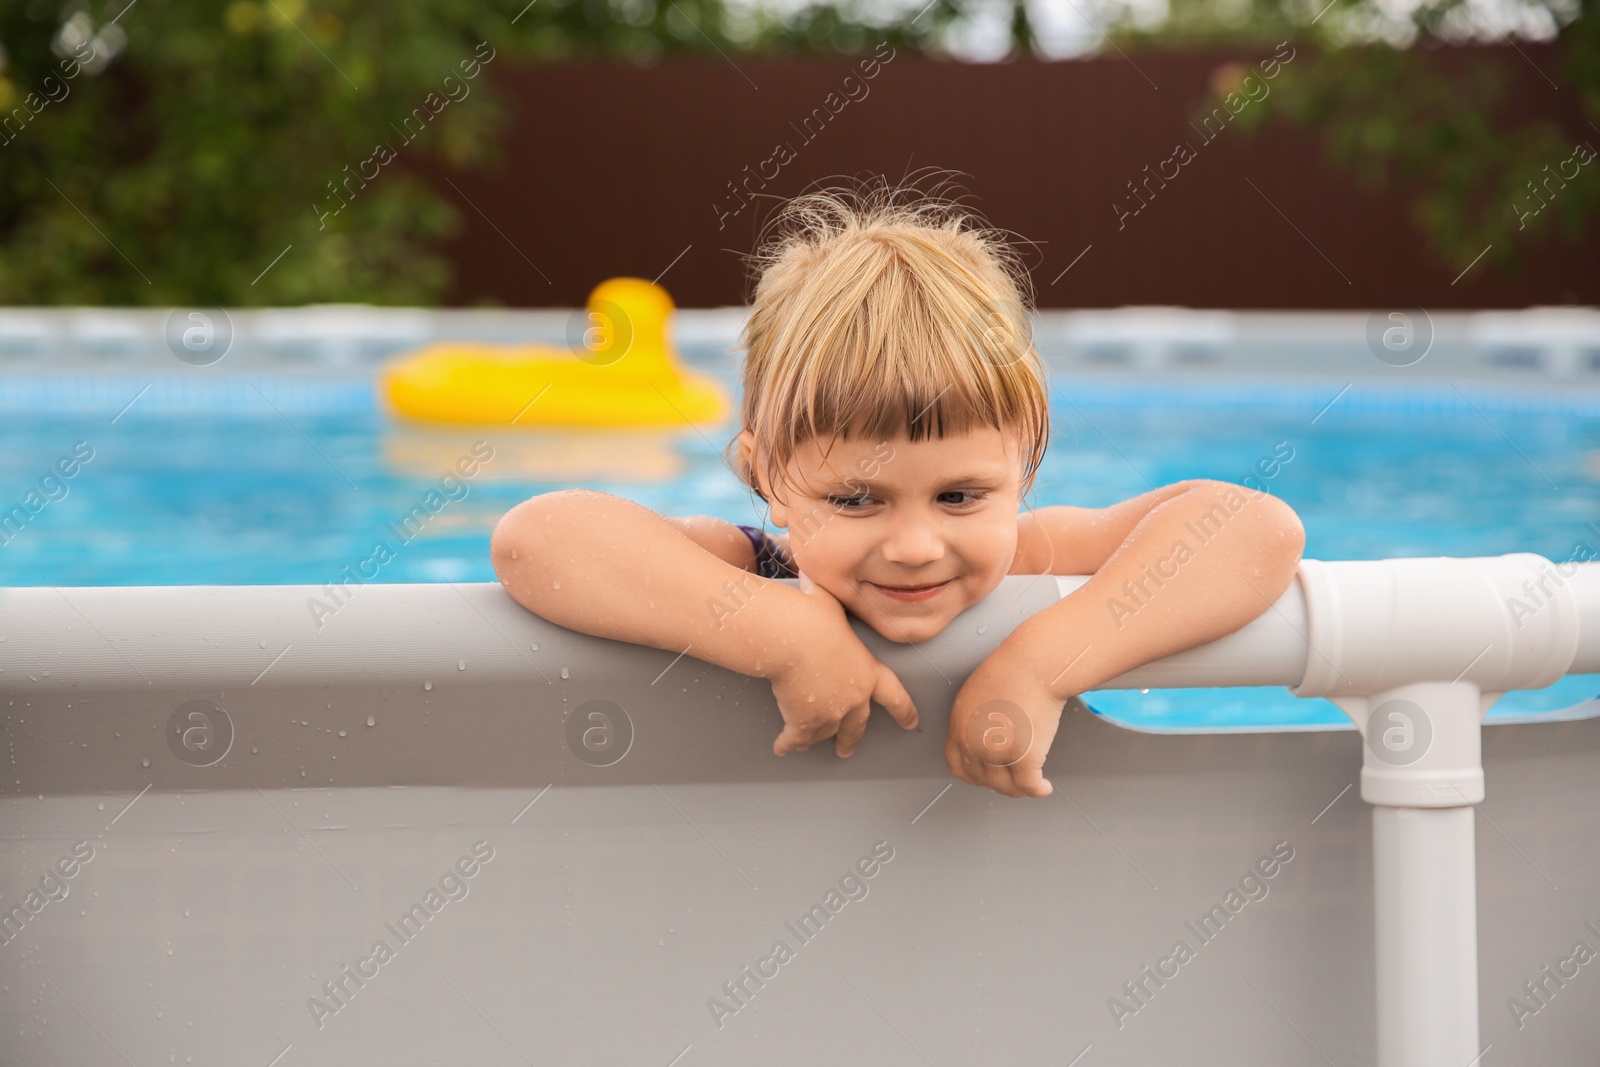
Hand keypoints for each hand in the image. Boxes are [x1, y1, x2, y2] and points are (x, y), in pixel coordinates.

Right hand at [767, 573, 918, 757]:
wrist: (795, 638)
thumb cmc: (813, 616)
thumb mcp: (829, 603)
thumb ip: (827, 599)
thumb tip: (813, 574)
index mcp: (868, 672)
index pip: (894, 696)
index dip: (904, 711)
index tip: (912, 723)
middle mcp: (855, 699)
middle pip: (856, 727)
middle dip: (850, 740)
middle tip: (846, 750)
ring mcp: (831, 714)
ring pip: (823, 735)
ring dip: (814, 740)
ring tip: (805, 745)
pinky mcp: (805, 723)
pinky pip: (797, 740)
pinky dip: (788, 745)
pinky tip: (782, 748)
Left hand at [945, 639, 1065, 797]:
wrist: (1034, 664)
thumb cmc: (1013, 670)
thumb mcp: (978, 693)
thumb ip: (975, 719)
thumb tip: (986, 734)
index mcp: (959, 726)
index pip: (958, 767)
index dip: (974, 775)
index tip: (986, 776)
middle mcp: (973, 743)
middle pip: (982, 780)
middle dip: (999, 783)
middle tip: (1013, 780)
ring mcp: (997, 753)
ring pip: (1006, 787)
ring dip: (1019, 789)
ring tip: (1029, 784)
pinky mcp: (1024, 757)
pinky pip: (1029, 785)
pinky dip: (1038, 790)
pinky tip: (1044, 787)